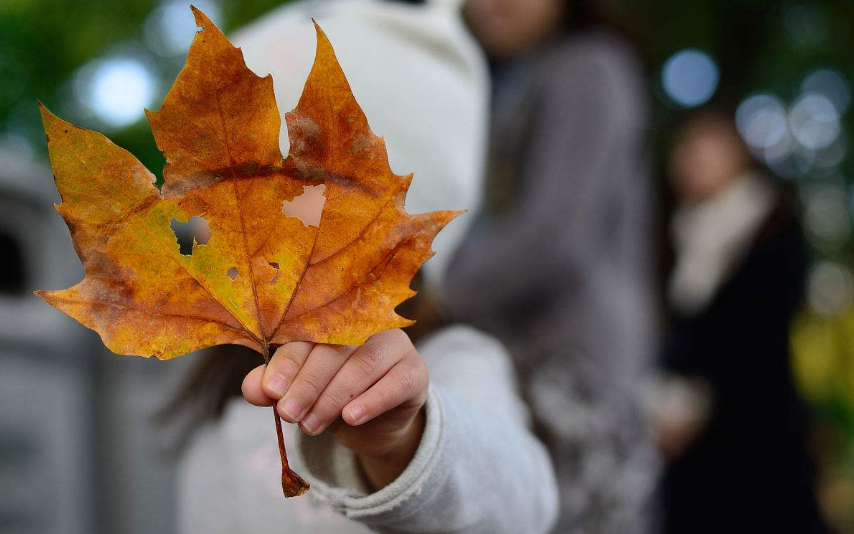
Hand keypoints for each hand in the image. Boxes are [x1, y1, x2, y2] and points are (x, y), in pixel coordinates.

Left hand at [241, 329, 427, 488]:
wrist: (375, 427)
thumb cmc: (331, 398)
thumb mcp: (299, 394)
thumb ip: (275, 388)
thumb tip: (252, 388)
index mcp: (332, 322)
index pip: (307, 335)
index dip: (287, 362)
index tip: (270, 391)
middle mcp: (365, 325)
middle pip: (334, 349)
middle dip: (307, 384)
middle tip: (288, 415)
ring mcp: (394, 345)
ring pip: (363, 365)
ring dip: (333, 398)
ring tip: (311, 426)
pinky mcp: (416, 371)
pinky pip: (396, 382)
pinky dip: (372, 401)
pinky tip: (351, 418)